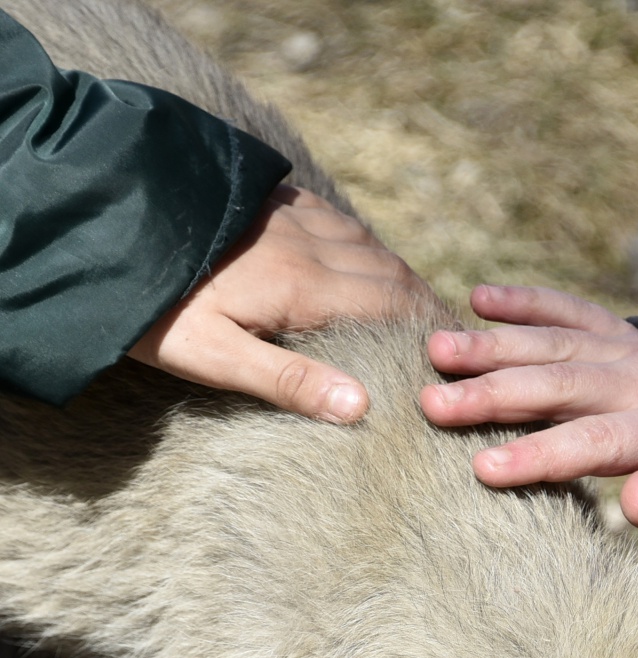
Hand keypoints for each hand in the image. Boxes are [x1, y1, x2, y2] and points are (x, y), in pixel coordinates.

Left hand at [129, 185, 435, 421]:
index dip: (430, 328)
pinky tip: (361, 255)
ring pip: (363, 242)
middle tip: (450, 334)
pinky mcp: (266, 199)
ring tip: (416, 303)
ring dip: (396, 272)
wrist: (106, 227)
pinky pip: (332, 219)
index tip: (461, 350)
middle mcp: (308, 244)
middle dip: (422, 302)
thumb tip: (363, 408)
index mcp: (304, 288)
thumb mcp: (216, 359)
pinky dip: (361, 243)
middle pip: (387, 272)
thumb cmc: (156, 310)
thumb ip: (290, 383)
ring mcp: (287, 216)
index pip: (392, 305)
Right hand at [421, 284, 637, 543]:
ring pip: (554, 342)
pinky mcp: (619, 333)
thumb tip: (634, 502)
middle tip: (432, 403)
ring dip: (493, 344)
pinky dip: (528, 300)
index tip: (483, 468)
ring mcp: (628, 349)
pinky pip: (570, 311)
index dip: (538, 454)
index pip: (592, 442)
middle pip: (559, 385)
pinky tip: (479, 298)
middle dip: (494, 393)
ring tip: (435, 349)